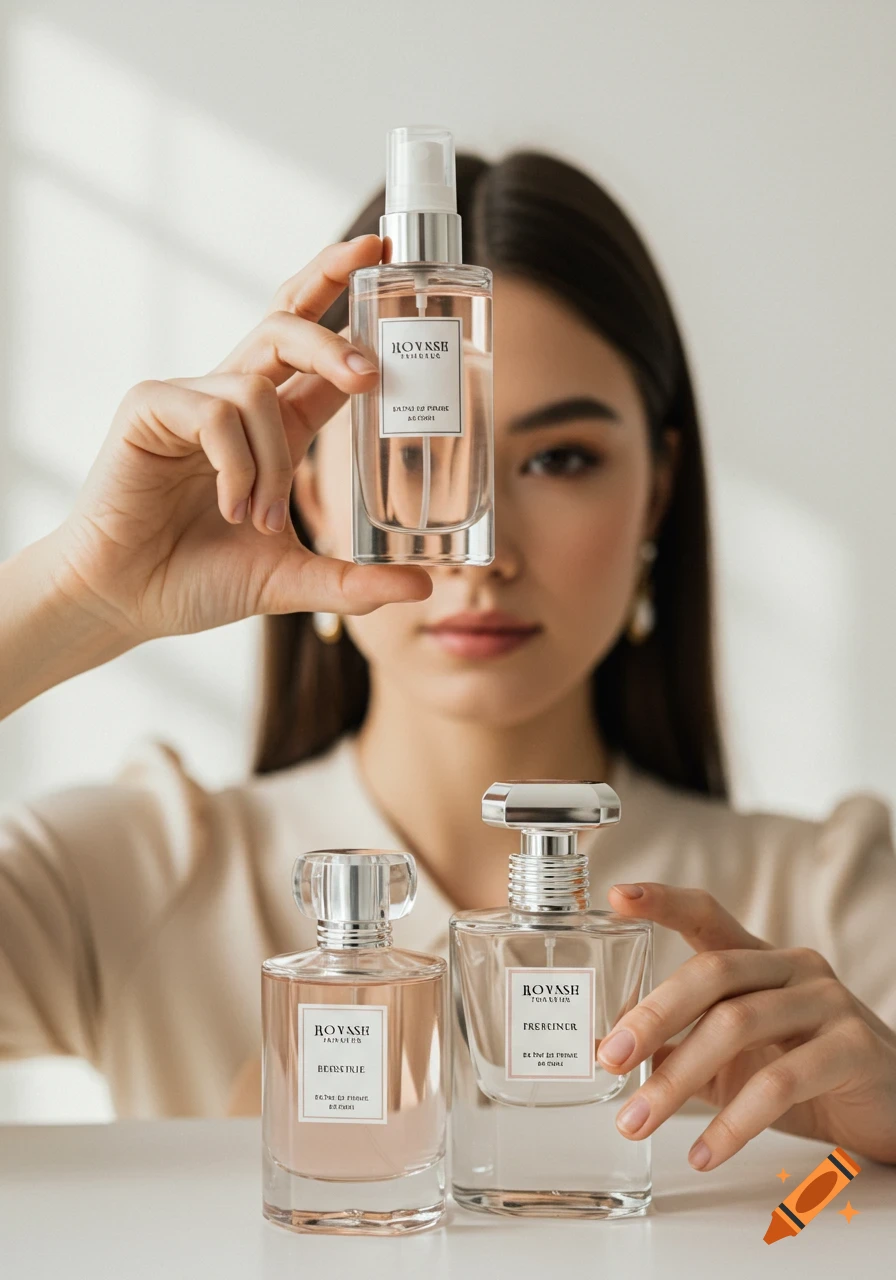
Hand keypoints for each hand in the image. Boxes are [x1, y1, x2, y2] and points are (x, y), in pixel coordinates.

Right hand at [52, 235, 429, 645]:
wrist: (126, 601)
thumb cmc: (198, 580)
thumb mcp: (292, 580)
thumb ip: (355, 583)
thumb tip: (424, 588)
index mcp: (273, 425)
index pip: (318, 349)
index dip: (346, 294)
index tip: (380, 253)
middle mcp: (235, 401)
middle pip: (288, 326)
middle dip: (332, 335)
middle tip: (369, 371)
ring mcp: (190, 399)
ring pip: (257, 389)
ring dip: (271, 462)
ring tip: (259, 518)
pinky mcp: (150, 408)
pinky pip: (214, 412)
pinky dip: (233, 465)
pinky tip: (227, 506)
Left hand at [596, 883, 895, 1169]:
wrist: (894, 1108)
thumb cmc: (810, 1075)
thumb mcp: (738, 1060)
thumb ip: (685, 1049)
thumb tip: (619, 1053)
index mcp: (760, 959)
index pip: (707, 915)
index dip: (663, 902)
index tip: (617, 897)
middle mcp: (792, 967)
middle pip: (711, 972)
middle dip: (653, 1015)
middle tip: (609, 1058)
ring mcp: (826, 1001)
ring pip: (737, 1025)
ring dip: (677, 1078)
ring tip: (638, 1121)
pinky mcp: (853, 1047)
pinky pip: (781, 1081)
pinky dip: (734, 1121)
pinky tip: (704, 1150)